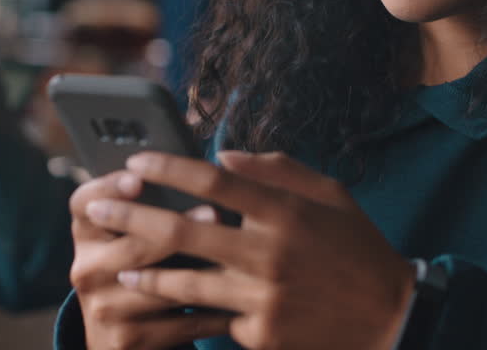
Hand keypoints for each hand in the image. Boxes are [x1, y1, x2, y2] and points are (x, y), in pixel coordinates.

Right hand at [69, 171, 232, 348]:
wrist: (123, 335)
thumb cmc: (145, 264)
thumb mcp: (136, 234)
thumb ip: (156, 202)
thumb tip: (211, 163)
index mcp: (87, 234)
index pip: (84, 203)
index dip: (107, 188)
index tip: (137, 178)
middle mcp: (86, 270)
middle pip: (130, 246)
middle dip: (175, 228)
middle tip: (215, 211)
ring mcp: (104, 309)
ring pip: (157, 286)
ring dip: (201, 272)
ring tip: (235, 258)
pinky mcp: (126, 341)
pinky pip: (179, 323)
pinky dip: (213, 312)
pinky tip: (242, 300)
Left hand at [82, 151, 416, 349]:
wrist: (391, 320)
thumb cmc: (359, 250)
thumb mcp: (332, 196)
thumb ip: (278, 170)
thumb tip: (223, 154)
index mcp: (287, 211)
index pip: (213, 179)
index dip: (168, 167)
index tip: (137, 161)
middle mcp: (270, 252)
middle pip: (182, 229)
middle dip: (131, 216)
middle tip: (95, 206)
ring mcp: (263, 297)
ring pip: (184, 282)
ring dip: (144, 274)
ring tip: (116, 269)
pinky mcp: (261, 334)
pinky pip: (214, 319)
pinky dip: (188, 313)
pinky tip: (163, 310)